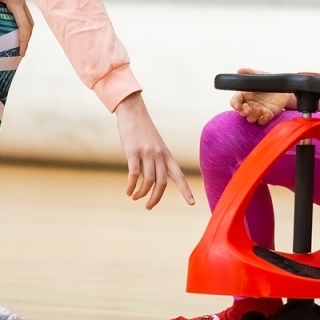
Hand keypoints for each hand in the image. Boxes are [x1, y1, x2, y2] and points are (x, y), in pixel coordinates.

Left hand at [0, 0, 32, 53]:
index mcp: (17, 3)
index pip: (25, 27)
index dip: (24, 41)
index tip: (21, 53)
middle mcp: (22, 2)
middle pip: (30, 23)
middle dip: (27, 38)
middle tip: (21, 49)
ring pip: (27, 17)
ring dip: (24, 30)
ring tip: (17, 40)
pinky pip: (21, 11)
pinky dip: (20, 21)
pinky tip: (11, 24)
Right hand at [115, 92, 194, 208]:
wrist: (133, 112)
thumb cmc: (143, 131)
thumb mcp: (155, 146)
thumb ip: (156, 161)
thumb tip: (151, 181)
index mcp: (167, 155)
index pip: (179, 176)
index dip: (186, 190)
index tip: (192, 203)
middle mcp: (159, 156)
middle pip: (163, 183)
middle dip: (156, 198)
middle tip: (148, 207)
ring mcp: (147, 154)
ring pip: (148, 181)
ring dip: (142, 194)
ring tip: (135, 197)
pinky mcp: (133, 152)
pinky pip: (134, 174)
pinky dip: (131, 186)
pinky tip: (128, 191)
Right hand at [229, 66, 288, 124]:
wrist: (282, 87)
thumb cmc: (268, 81)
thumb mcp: (259, 75)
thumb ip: (249, 73)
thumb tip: (240, 71)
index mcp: (244, 94)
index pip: (235, 101)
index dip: (235, 104)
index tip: (237, 105)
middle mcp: (249, 104)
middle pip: (241, 112)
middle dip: (243, 112)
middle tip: (248, 109)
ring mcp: (258, 111)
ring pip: (251, 118)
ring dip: (253, 115)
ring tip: (260, 109)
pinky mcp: (267, 115)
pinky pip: (262, 121)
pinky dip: (263, 119)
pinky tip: (266, 114)